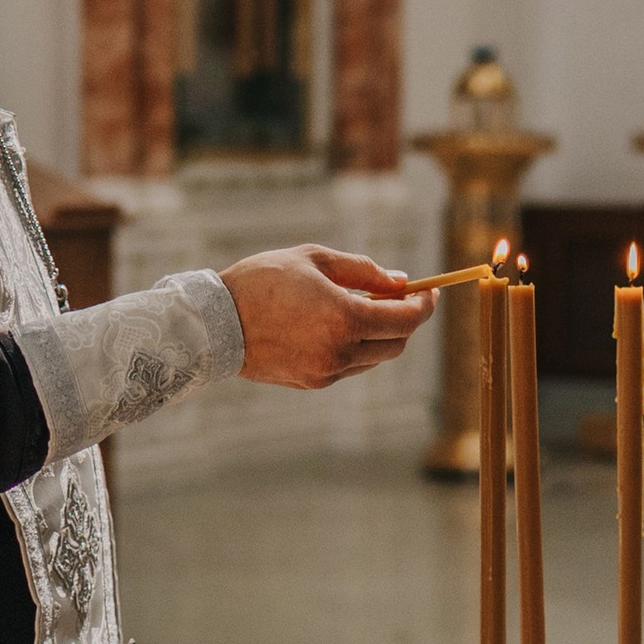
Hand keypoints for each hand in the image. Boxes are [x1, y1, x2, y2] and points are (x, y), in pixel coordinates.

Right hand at [219, 244, 435, 389]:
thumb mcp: (315, 260)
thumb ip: (363, 270)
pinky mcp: (313, 383)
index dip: (423, 305)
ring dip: (380, 334)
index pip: (405, 319)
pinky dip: (356, 347)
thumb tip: (400, 281)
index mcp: (344, 318)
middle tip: (399, 297)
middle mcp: (341, 352)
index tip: (429, 291)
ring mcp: (327, 372)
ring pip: (375, 358)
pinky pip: (350, 366)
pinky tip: (337, 326)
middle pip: (396, 343)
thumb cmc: (262, 281)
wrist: (213, 323)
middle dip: (405, 320)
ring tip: (362, 306)